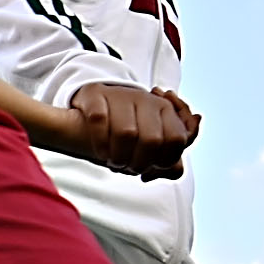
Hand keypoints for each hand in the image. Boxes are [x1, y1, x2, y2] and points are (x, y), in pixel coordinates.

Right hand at [50, 83, 196, 177]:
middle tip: (130, 168)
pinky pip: (99, 119)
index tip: (151, 166)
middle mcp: (144, 99)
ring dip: (119, 157)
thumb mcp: (150, 148)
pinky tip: (101, 152)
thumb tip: (177, 169)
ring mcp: (119, 95)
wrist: (86, 117)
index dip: (165, 160)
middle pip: (152, 140)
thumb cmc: (122, 135)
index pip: (177, 139)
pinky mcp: (94, 94)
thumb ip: (170, 162)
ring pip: (126, 132)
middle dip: (140, 163)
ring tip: (114, 162)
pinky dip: (100, 143)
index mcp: (164, 109)